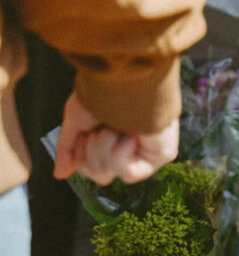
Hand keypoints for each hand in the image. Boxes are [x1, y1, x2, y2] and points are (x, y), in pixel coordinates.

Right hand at [53, 92, 178, 184]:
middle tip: (99, 130)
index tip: (85, 134)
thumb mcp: (76, 119)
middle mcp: (130, 148)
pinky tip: (131, 135)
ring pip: (110, 174)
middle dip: (92, 152)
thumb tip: (60, 174)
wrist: (124, 80)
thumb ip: (67, 148)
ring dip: (103, 147)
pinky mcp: (160, 156)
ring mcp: (146, 153)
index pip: (91, 168)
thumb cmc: (101, 92)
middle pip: (99, 175)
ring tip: (114, 127)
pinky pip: (128, 174)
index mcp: (112, 140)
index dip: (81, 155)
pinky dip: (121, 152)